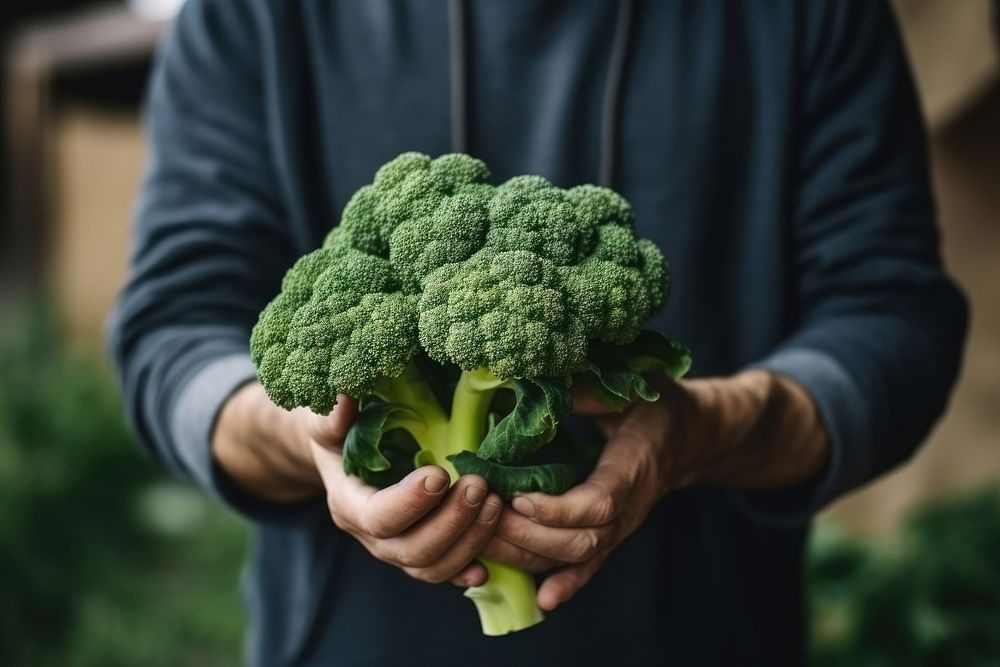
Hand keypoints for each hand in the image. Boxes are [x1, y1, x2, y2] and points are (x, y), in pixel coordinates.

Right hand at [214, 383, 502, 586]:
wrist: (342, 457)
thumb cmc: (339, 433)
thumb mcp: (326, 422)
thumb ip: (331, 417)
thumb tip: (343, 397)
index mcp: (348, 503)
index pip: (378, 517)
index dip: (410, 502)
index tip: (440, 473)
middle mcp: (371, 537)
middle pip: (411, 550)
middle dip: (451, 521)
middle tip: (479, 485)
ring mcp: (396, 551)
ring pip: (431, 567)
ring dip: (469, 541)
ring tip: (495, 504)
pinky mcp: (419, 554)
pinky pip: (443, 573)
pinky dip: (466, 571)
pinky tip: (488, 563)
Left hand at [483, 371, 828, 610]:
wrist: (688, 437)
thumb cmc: (653, 405)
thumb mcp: (625, 387)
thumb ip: (583, 391)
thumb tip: (529, 382)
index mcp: (634, 467)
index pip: (597, 503)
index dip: (558, 508)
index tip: (518, 496)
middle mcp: (630, 507)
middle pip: (580, 539)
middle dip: (527, 534)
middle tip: (482, 514)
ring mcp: (622, 527)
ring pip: (575, 556)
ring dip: (528, 555)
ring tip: (483, 542)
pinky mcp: (613, 535)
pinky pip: (589, 567)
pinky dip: (567, 585)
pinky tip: (542, 601)